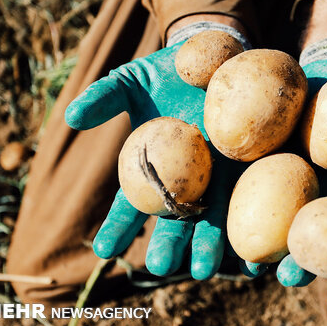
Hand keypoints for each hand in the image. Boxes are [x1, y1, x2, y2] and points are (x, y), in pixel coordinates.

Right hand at [65, 40, 241, 279]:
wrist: (217, 55)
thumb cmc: (167, 72)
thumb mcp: (132, 81)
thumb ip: (104, 99)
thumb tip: (70, 118)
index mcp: (155, 170)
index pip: (132, 204)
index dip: (118, 226)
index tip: (103, 250)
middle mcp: (188, 181)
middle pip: (177, 220)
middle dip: (168, 246)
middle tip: (160, 267)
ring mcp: (223, 178)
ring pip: (216, 218)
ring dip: (210, 247)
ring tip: (203, 271)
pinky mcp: (254, 168)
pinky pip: (255, 200)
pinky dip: (254, 225)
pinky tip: (256, 255)